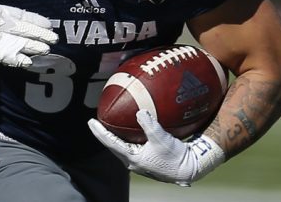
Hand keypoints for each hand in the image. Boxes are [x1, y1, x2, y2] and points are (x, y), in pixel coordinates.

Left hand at [88, 110, 224, 185]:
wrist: (190, 168)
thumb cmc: (175, 156)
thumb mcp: (161, 138)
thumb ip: (149, 124)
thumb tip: (139, 112)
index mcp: (132, 158)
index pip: (110, 143)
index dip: (99, 132)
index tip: (90, 121)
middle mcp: (133, 162)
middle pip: (113, 145)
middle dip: (104, 133)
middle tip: (96, 121)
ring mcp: (139, 161)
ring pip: (121, 146)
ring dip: (114, 136)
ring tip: (109, 124)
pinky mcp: (146, 159)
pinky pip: (131, 146)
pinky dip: (127, 137)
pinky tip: (130, 129)